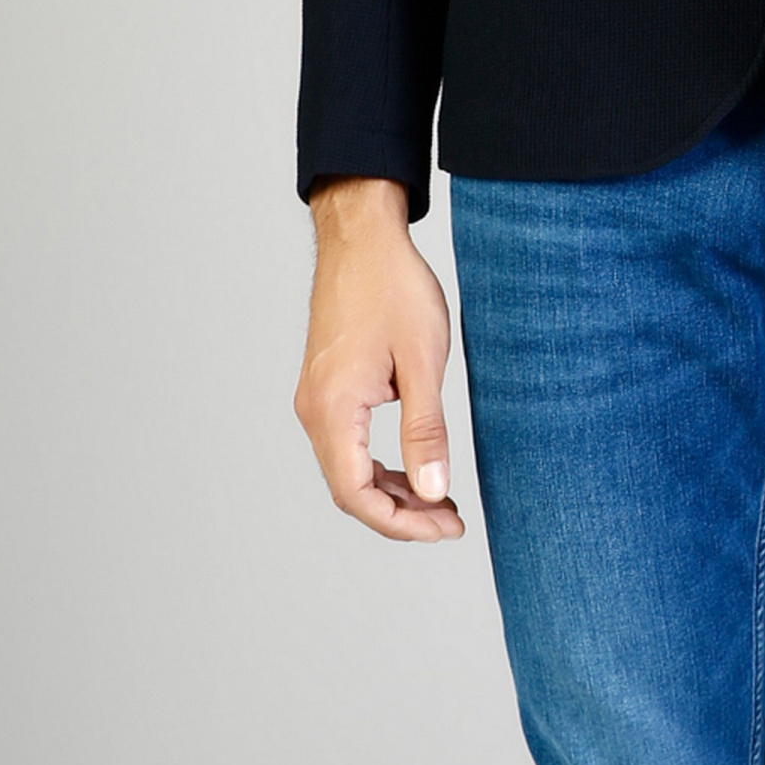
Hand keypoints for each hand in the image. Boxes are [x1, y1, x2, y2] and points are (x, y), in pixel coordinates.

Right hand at [294, 177, 465, 541]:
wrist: (362, 237)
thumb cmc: (393, 287)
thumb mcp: (423, 360)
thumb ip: (425, 431)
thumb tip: (433, 493)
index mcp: (334, 409)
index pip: (358, 496)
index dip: (403, 524)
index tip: (446, 527)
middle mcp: (314, 411)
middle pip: (350, 490)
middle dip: (400, 514)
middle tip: (450, 521)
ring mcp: (316, 398)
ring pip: (347, 469)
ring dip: (391, 491)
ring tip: (439, 499)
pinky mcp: (326, 386)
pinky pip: (347, 443)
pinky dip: (379, 463)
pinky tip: (414, 463)